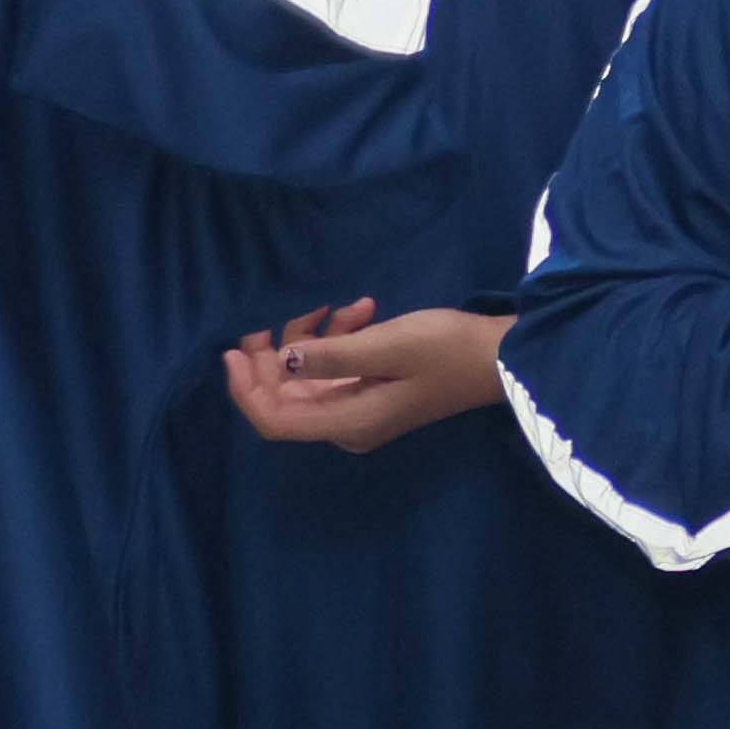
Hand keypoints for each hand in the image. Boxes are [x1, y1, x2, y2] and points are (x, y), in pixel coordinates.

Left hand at [223, 298, 509, 448]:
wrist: (498, 357)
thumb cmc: (445, 351)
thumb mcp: (385, 346)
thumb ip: (330, 356)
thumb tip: (283, 360)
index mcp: (345, 422)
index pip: (275, 420)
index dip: (246, 390)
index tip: (232, 352)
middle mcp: (346, 423)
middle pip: (286, 396)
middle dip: (273, 356)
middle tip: (269, 318)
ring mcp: (360, 408)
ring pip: (310, 375)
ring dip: (312, 338)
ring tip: (335, 305)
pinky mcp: (373, 389)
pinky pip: (338, 367)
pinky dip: (340, 338)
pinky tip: (361, 308)